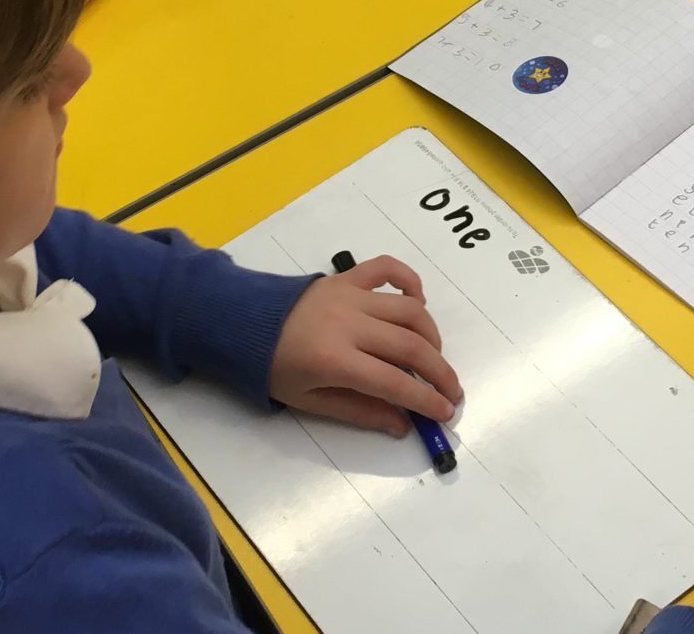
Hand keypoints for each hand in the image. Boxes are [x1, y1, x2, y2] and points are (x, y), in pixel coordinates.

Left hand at [270, 256, 463, 436]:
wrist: (241, 322)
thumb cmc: (274, 368)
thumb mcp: (310, 401)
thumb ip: (359, 412)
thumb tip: (402, 425)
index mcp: (334, 360)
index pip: (394, 381)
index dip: (426, 399)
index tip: (446, 413)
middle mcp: (348, 324)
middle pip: (411, 346)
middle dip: (440, 372)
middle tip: (452, 391)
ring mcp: (350, 296)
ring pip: (409, 309)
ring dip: (431, 334)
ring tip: (433, 356)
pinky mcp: (347, 278)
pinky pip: (387, 269)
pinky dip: (410, 281)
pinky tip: (418, 302)